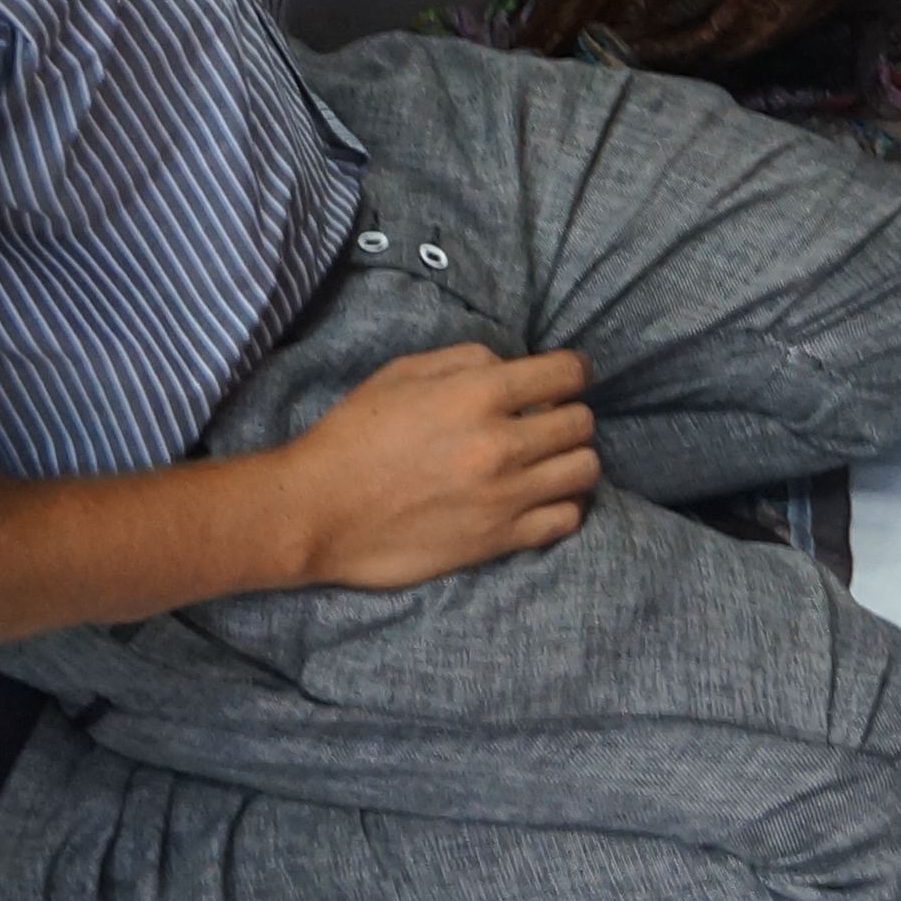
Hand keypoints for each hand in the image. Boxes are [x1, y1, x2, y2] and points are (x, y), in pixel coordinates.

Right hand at [272, 344, 600, 591]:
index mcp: (478, 393)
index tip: (566, 378)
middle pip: (582, 422)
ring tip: (548, 461)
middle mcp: (501, 443)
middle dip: (569, 415)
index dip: (574, 371)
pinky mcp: (497, 541)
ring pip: (585, 470)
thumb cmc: (352, 436)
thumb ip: (467, 359)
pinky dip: (564, 505)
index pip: (568, 373)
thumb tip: (513, 365)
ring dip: (572, 459)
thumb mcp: (402, 373)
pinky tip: (541, 498)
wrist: (316, 512)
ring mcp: (503, 496)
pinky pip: (566, 520)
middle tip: (546, 422)